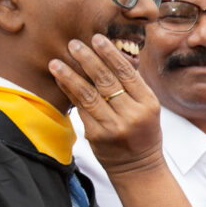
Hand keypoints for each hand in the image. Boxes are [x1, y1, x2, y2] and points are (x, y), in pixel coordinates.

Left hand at [48, 34, 164, 176]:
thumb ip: (134, 86)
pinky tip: (60, 79)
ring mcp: (113, 126)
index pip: (127, 73)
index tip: (97, 38)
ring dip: (70, 75)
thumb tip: (113, 55)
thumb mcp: (148, 109)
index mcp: (148, 104)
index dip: (110, 54)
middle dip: (88, 59)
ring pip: (89, 94)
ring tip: (56, 61)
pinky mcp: (97, 135)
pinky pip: (80, 108)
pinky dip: (69, 91)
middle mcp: (132, 114)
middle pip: (106, 81)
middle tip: (74, 44)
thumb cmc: (143, 133)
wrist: (139, 168)